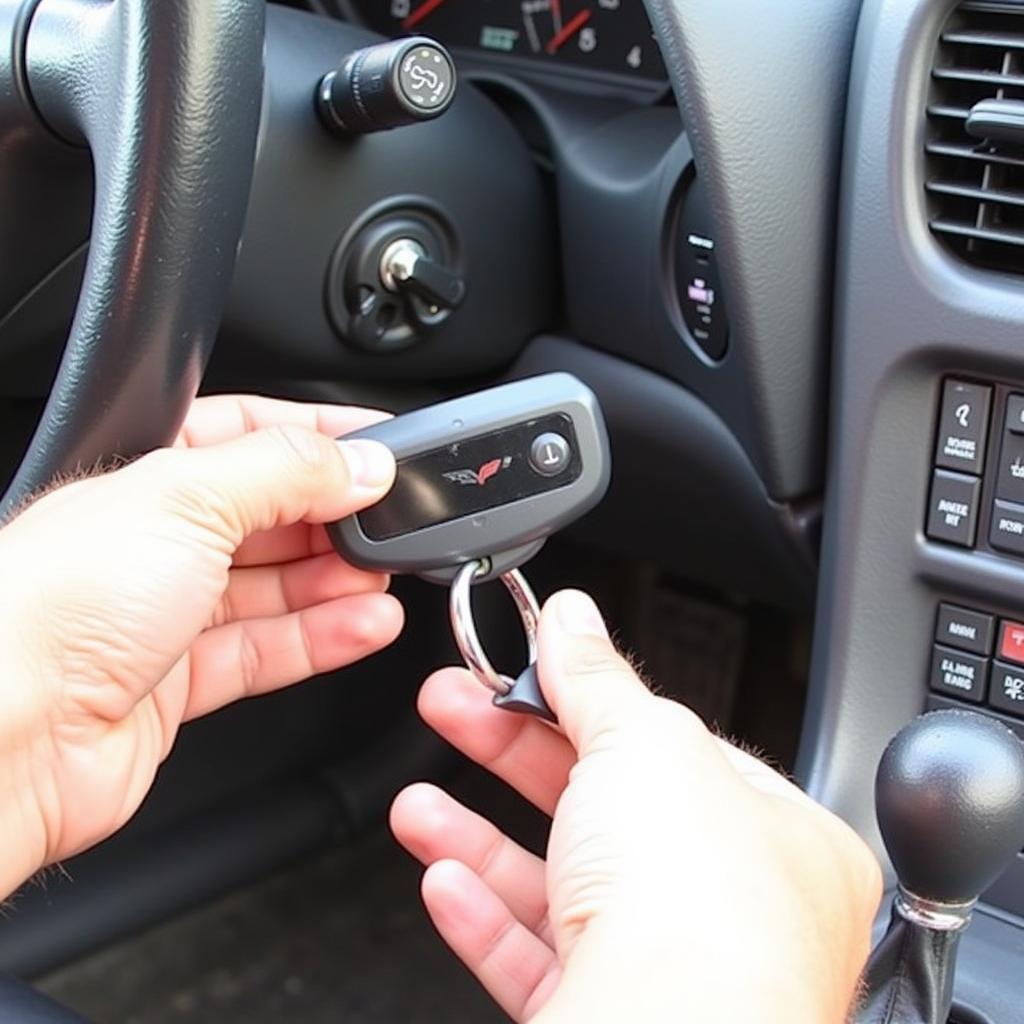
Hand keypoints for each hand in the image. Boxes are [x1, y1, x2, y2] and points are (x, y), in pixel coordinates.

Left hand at [0, 395, 402, 896]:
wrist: (0, 737)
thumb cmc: (48, 608)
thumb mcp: (187, 498)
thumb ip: (286, 471)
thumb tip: (357, 461)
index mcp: (144, 476)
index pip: (246, 433)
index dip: (315, 435)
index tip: (378, 445)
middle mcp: (153, 543)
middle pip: (268, 515)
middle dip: (335, 516)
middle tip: (391, 520)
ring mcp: (165, 615)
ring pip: (274, 588)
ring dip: (337, 581)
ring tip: (388, 576)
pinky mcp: (178, 683)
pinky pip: (267, 650)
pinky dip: (321, 638)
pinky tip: (364, 625)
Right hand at [391, 589, 881, 1023]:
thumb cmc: (701, 914)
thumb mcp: (643, 744)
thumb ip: (596, 678)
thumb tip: (572, 620)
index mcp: (778, 836)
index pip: (673, 748)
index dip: (591, 701)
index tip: (526, 669)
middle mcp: (734, 913)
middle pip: (602, 809)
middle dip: (512, 752)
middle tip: (454, 707)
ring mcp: (670, 977)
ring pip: (562, 890)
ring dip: (481, 839)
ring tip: (418, 804)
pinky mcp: (609, 1023)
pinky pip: (538, 962)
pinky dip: (486, 916)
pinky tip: (446, 879)